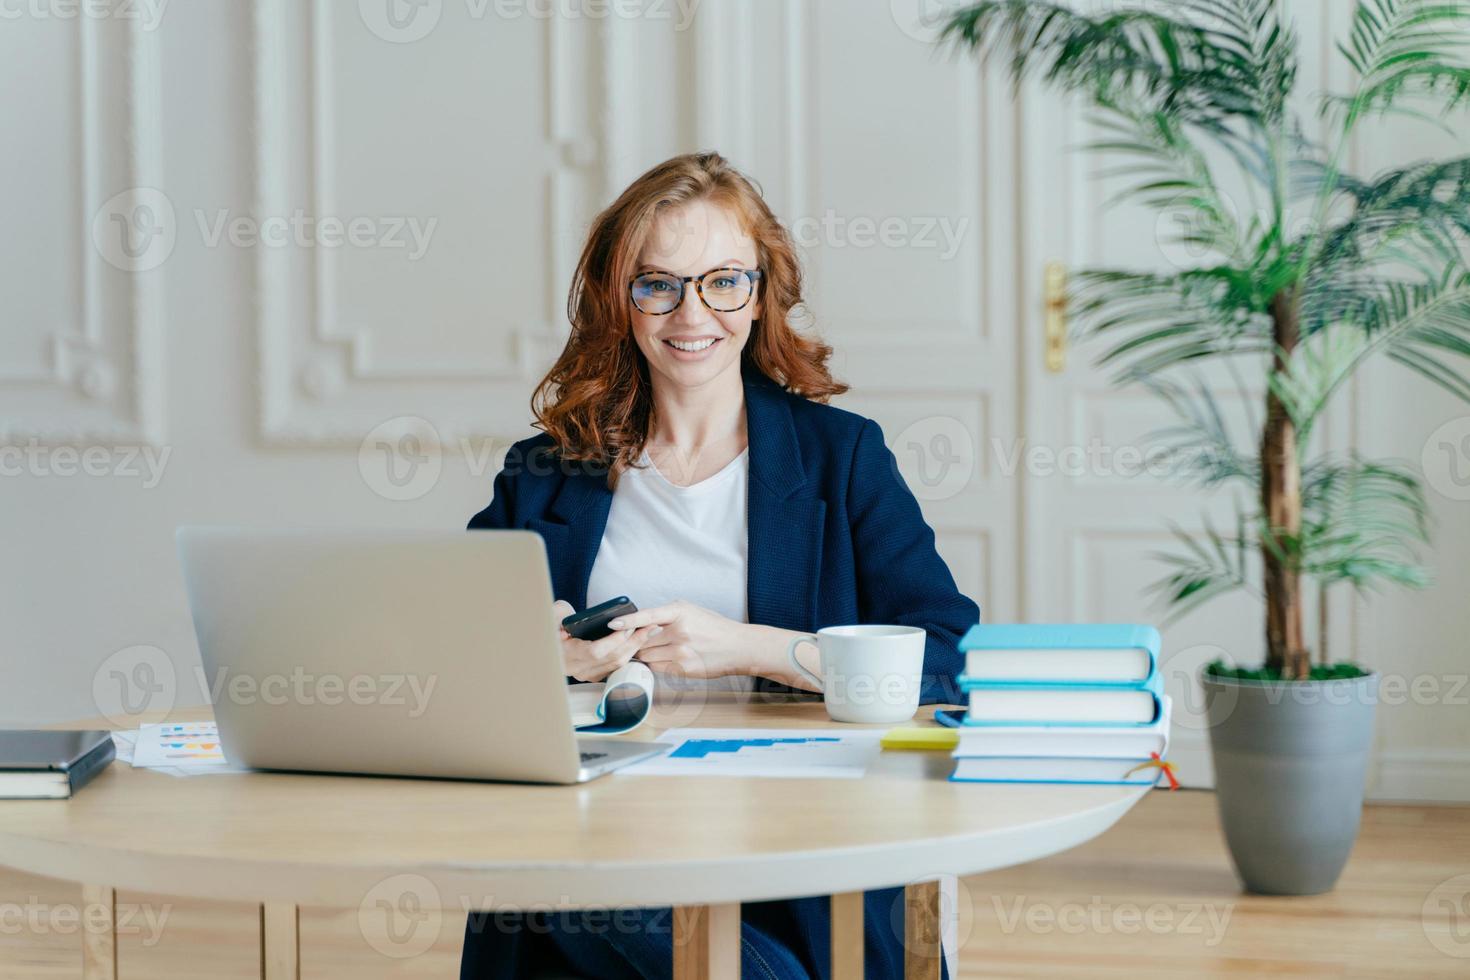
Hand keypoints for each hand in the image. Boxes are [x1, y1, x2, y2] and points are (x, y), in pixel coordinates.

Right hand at [551, 600, 659, 682]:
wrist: (546, 652)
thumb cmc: (550, 633)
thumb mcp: (551, 618)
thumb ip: (559, 613)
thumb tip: (569, 611)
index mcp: (567, 655)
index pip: (595, 651)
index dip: (614, 640)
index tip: (628, 627)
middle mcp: (579, 668)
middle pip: (613, 658)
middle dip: (634, 642)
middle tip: (651, 626)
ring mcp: (588, 674)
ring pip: (618, 663)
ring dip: (636, 647)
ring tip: (651, 631)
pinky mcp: (595, 675)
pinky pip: (617, 665)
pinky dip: (630, 652)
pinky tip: (640, 641)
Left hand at [605, 600, 752, 679]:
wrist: (737, 647)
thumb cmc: (713, 628)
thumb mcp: (691, 612)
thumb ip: (666, 616)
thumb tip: (639, 624)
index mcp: (680, 612)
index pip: (647, 616)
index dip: (628, 621)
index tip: (612, 624)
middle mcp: (679, 631)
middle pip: (642, 640)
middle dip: (640, 642)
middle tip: (647, 641)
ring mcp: (681, 651)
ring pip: (647, 656)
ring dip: (648, 654)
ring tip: (664, 649)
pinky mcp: (683, 668)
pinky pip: (657, 668)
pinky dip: (658, 664)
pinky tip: (672, 658)